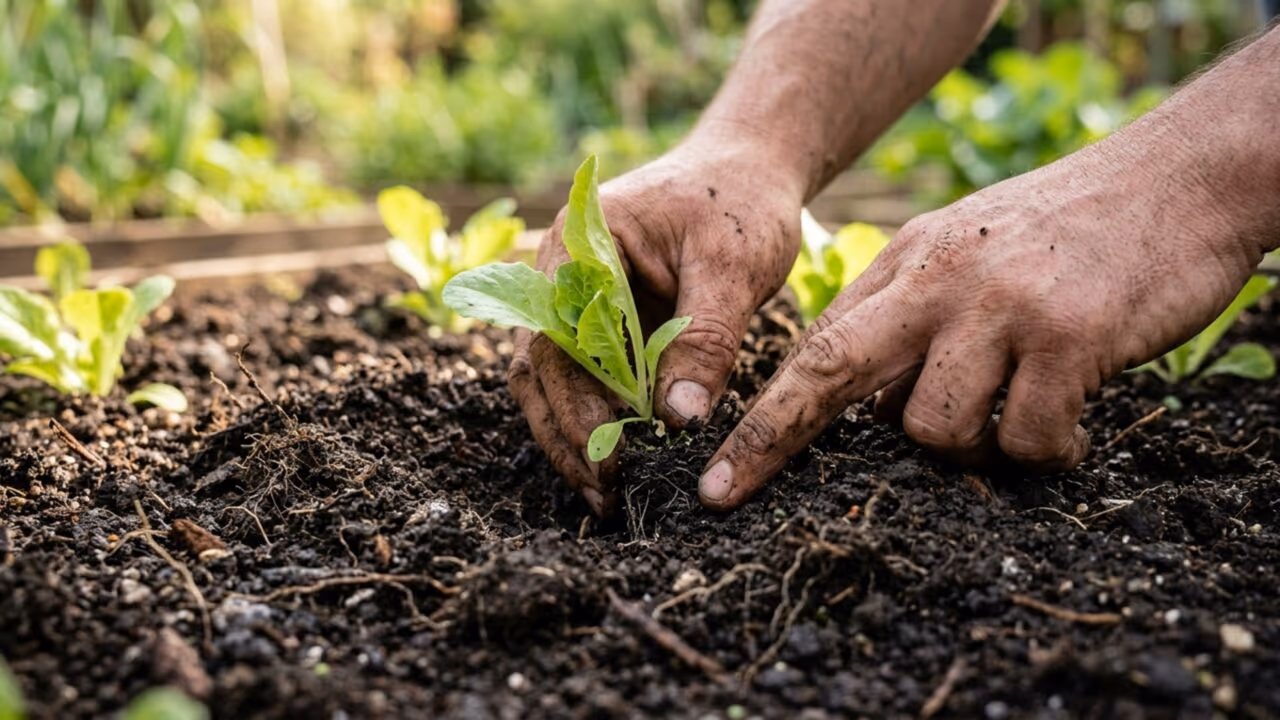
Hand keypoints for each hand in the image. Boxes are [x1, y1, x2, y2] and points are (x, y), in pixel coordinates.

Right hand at [509, 143, 804, 515]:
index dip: (576, 403)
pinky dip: (596, 420)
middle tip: (607, 493)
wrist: (750, 168)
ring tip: (606, 493)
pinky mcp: (601, 323)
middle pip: (541, 366)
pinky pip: (583, 378)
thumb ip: (704, 337)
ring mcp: (575, 299)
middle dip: (568, 433)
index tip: (611, 456)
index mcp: (581, 241)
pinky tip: (619, 461)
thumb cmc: (741, 204)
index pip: (558, 336)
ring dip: (572, 436)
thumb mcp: (733, 266)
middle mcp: (560, 271)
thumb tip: (679, 419)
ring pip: (551, 380)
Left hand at [699, 135, 1270, 509]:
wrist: (1176, 181)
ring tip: (1015, 418)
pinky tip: (1072, 425)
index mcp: (909, 262)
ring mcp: (1002, 306)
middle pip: (832, 371)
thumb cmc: (1064, 230)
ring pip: (933, 427)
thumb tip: (854, 398)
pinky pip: (1026, 438)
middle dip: (769, 439)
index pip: (816, 348)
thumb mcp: (963, 245)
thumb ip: (903, 310)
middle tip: (728, 494)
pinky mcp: (1068, 335)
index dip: (761, 416)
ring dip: (967, 449)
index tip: (716, 474)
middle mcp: (941, 281)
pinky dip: (1047, 451)